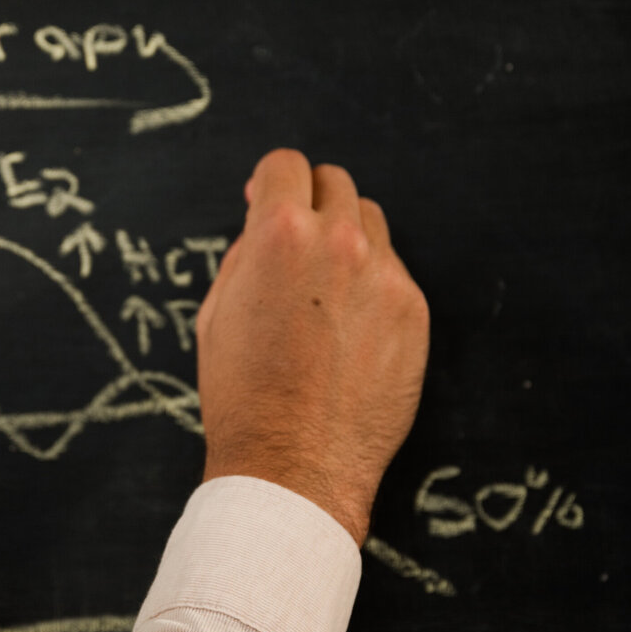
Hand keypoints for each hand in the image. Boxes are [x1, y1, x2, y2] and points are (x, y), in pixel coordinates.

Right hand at [196, 148, 429, 545]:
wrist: (295, 465)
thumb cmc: (244, 396)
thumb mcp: (218, 311)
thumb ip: (245, 251)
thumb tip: (263, 210)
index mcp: (279, 233)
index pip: (286, 166)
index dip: (271, 183)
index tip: (267, 201)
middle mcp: (338, 242)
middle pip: (333, 184)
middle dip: (310, 205)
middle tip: (296, 248)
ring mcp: (384, 275)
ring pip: (370, 221)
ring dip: (346, 238)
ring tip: (323, 292)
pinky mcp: (413, 309)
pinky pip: (393, 272)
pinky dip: (372, 285)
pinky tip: (349, 329)